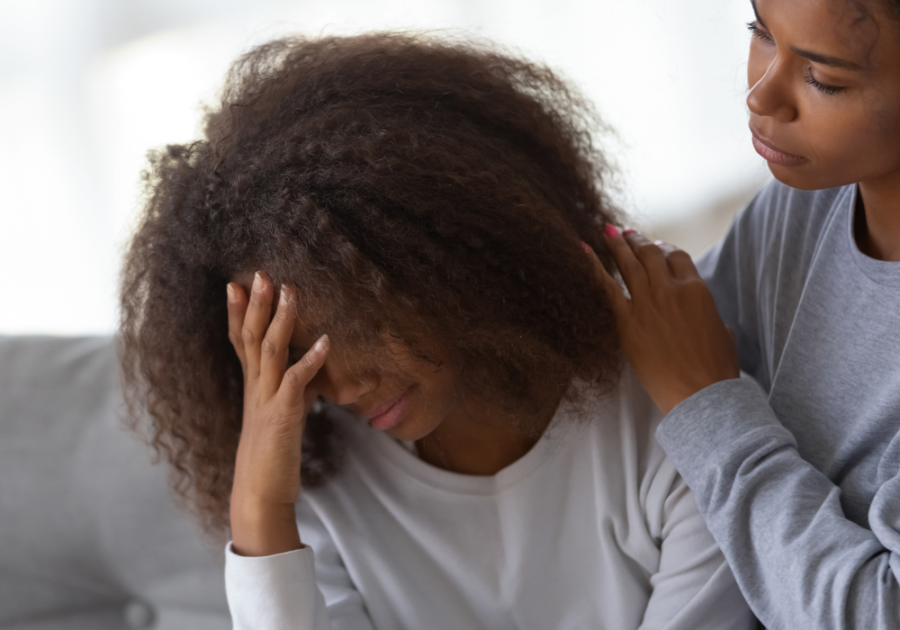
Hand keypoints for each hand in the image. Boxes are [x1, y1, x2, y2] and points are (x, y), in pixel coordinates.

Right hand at [226, 271, 328, 555]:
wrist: (259, 496)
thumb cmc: (270, 459)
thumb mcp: (277, 419)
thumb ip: (288, 395)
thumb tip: (304, 378)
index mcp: (252, 388)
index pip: (240, 342)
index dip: (236, 312)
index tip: (236, 283)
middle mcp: (255, 389)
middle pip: (250, 338)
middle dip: (255, 303)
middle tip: (260, 272)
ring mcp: (266, 401)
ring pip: (270, 351)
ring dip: (281, 319)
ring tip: (291, 290)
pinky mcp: (282, 416)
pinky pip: (296, 382)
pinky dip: (310, 360)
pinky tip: (326, 342)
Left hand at [583, 228, 738, 414]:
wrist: (701, 394)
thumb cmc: (717, 370)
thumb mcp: (723, 333)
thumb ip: (710, 315)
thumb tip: (705, 315)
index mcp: (697, 290)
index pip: (677, 257)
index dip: (665, 249)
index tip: (656, 246)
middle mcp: (670, 290)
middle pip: (650, 255)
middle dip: (638, 241)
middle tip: (626, 233)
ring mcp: (647, 304)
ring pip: (629, 264)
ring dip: (618, 245)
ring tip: (608, 232)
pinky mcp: (627, 322)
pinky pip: (606, 287)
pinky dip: (592, 265)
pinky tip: (582, 249)